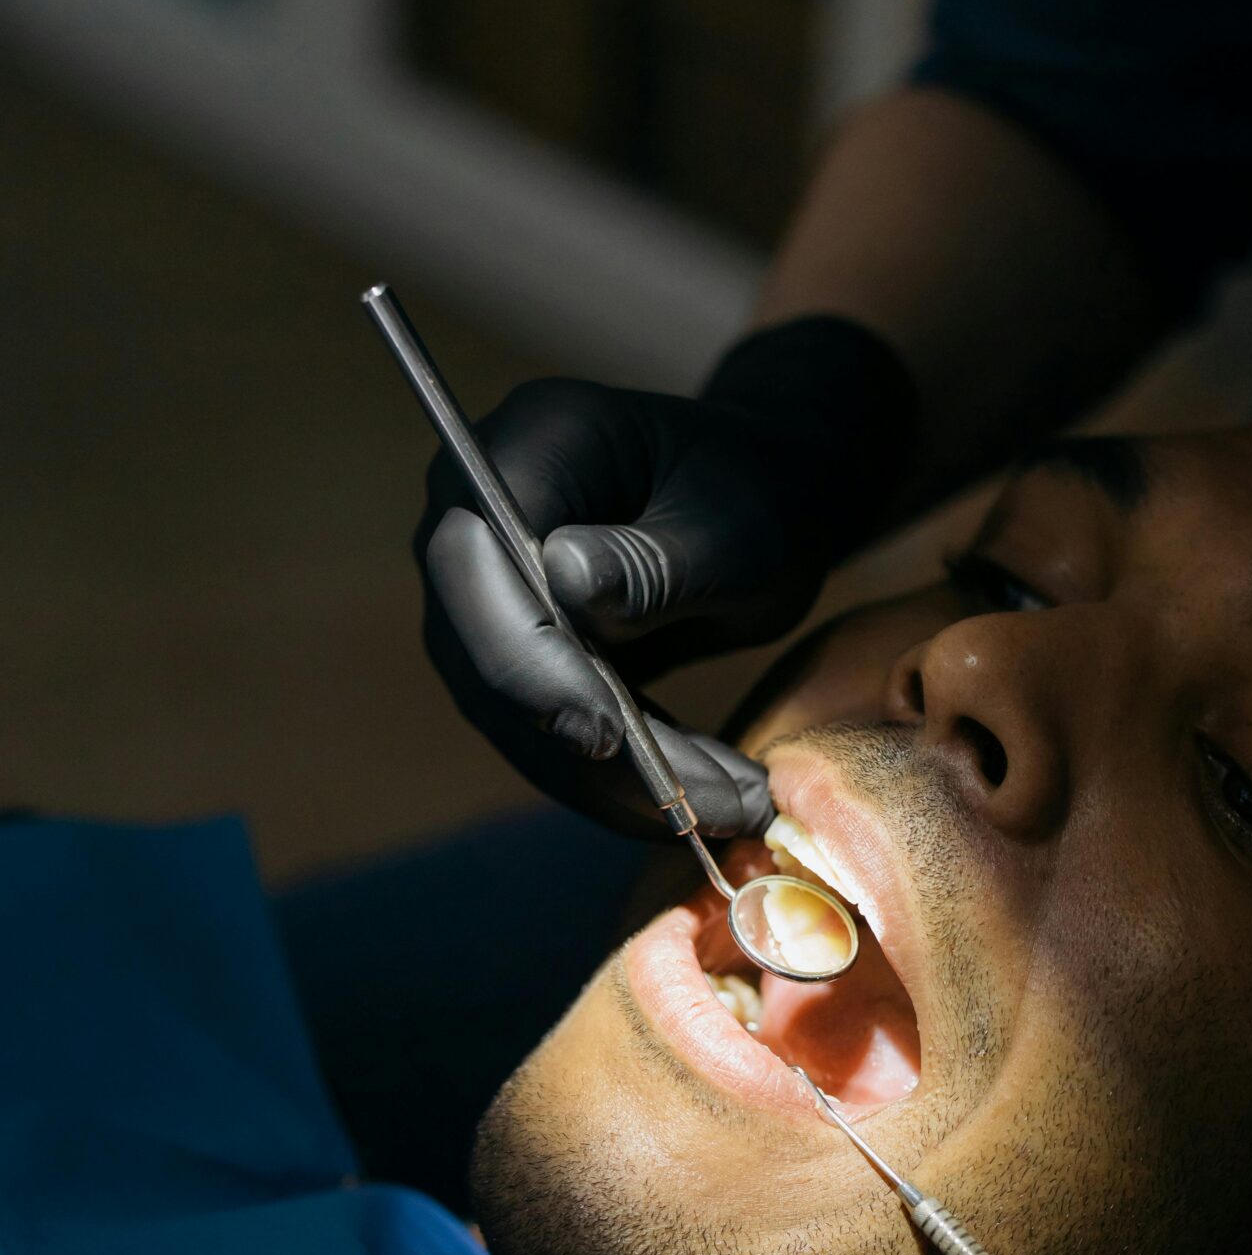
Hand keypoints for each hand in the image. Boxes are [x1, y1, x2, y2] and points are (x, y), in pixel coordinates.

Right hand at [416, 317, 916, 837]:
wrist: (773, 494)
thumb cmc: (764, 485)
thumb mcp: (735, 520)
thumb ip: (652, 559)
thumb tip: (563, 582)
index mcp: (526, 447)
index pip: (474, 562)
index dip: (527, 659)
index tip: (604, 734)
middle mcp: (480, 521)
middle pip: (490, 657)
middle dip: (593, 751)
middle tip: (703, 806)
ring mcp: (495, 594)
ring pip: (523, 717)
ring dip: (624, 783)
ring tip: (732, 807)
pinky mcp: (529, 656)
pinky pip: (557, 735)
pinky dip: (632, 779)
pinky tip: (711, 799)